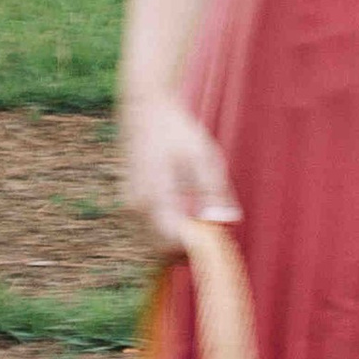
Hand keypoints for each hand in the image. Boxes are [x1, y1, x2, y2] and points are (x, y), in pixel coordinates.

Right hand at [121, 89, 239, 250]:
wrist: (145, 108)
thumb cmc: (176, 130)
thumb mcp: (203, 156)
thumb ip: (214, 191)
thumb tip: (228, 220)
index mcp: (154, 198)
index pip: (172, 243)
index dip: (195, 248)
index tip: (216, 241)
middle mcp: (136, 207)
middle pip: (159, 249)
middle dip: (186, 249)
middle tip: (211, 234)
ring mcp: (130, 204)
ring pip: (152, 242)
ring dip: (175, 241)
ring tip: (200, 223)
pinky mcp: (130, 201)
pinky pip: (147, 229)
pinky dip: (166, 230)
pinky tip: (186, 214)